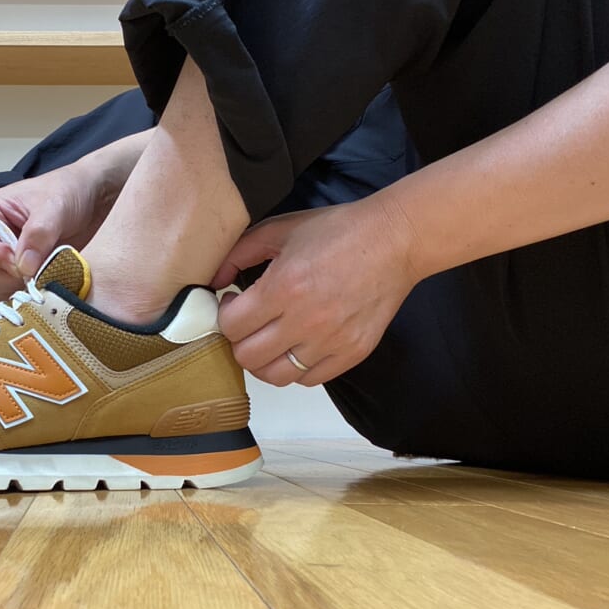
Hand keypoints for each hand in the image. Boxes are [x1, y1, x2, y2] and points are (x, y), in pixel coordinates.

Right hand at [0, 159, 114, 292]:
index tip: (14, 258)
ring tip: (44, 271)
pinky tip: (49, 280)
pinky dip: (31, 291)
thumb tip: (23, 267)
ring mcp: (10, 259)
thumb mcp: (54, 206)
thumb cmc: (68, 191)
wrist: (96, 199)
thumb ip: (37, 234)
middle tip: (31, 270)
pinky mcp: (28, 273)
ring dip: (16, 284)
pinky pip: (18, 290)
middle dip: (0, 273)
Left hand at [213, 197, 418, 386]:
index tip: (233, 305)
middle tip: (246, 325)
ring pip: (276, 376)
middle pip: (247, 357)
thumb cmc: (338, 231)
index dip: (225, 317)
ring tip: (268, 340)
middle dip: (238, 341)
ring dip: (263, 361)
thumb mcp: (280, 229)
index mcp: (284, 287)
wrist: (395, 240)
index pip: (232, 327)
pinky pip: (308, 379)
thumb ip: (238, 253)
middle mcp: (307, 320)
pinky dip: (295, 368)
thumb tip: (213, 281)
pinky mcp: (352, 353)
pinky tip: (296, 345)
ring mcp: (331, 341)